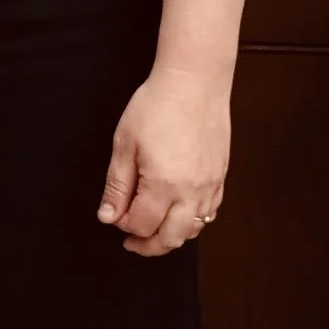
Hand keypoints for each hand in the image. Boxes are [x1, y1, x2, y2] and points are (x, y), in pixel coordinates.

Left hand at [98, 65, 230, 255]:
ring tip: (154, 229)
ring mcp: (210, 185)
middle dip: (148, 246)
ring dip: (172, 236)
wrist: (194, 83)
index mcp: (163, 185)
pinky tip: (179, 213)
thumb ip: (117, 186)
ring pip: (194, 228)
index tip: (114, 216)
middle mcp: (191, 192)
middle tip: (131, 243)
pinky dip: (193, 220)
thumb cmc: (157, 106)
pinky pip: (210, 211)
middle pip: (171, 238)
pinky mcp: (220, 176)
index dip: (124, 226)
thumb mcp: (125, 144)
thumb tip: (108, 216)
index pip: (142, 224)